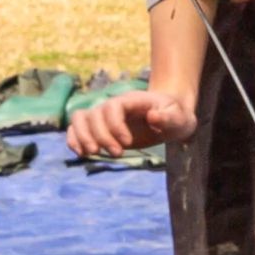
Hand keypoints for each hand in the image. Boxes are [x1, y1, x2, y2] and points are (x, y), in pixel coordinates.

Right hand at [65, 85, 194, 161]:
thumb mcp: (180, 118)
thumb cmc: (176, 117)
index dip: (115, 125)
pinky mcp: (99, 128)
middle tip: (118, 154)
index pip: (112, 106)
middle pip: (94, 114)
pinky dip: (74, 140)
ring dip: (83, 137)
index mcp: (131, 100)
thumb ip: (169, 117)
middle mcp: (113, 106)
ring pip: (79, 119)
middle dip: (102, 137)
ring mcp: (104, 116)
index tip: (127, 143)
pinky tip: (82, 154)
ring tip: (94, 154)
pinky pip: (76, 129)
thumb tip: (153, 117)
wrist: (169, 117)